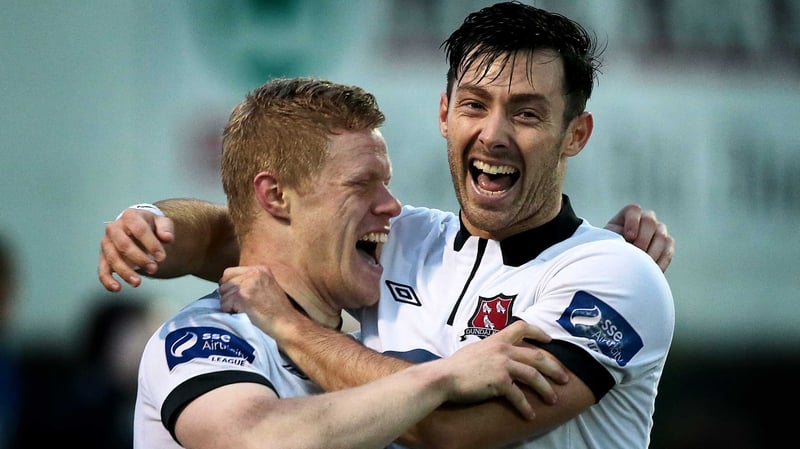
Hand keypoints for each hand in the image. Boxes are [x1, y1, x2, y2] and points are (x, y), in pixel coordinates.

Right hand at [98, 208, 173, 290]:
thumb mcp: (161, 223)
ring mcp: (107, 243)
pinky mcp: (104, 257)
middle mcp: (114, 228)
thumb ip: (166, 228)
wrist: (137, 228)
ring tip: (138, 282)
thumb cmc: (151, 226)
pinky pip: (102, 270)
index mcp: (130, 216)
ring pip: (112, 258)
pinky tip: (117, 288)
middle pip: (123, 244)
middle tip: (154, 269)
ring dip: (125, 272)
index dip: (151, 244)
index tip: (162, 258)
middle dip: (139, 259)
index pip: (140, 230)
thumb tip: (167, 238)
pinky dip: (107, 280)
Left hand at [218, 265, 300, 337]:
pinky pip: (224, 305)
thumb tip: (227, 286)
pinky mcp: (242, 297)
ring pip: (223, 294)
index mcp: (260, 269)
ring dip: (229, 305)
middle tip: (239, 306)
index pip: (230, 272)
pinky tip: (243, 315)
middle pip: (224, 283)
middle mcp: (253, 273)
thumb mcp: (267, 287)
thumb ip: (250, 282)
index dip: (229, 286)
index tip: (236, 297)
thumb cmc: (278, 311)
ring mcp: (247, 284)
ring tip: (243, 311)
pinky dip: (230, 312)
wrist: (286, 324)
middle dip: (228, 296)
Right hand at [439, 320, 567, 418]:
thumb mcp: (475, 350)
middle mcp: (503, 350)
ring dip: (546, 389)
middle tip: (564, 378)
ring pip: (534, 376)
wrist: (444, 377)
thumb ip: (489, 350)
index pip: (522, 327)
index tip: (549, 340)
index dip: (539, 332)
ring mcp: (502, 365)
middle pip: (537, 356)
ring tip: (553, 399)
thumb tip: (495, 355)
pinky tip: (530, 415)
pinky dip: (526, 407)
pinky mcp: (500, 382)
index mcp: (497, 340)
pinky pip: (519, 396)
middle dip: (554, 368)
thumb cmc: (455, 366)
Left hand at [604, 204, 674, 271]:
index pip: (633, 210)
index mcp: (628, 215)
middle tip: (635, 254)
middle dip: (642, 239)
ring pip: (662, 236)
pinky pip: (668, 250)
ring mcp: (658, 231)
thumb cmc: (608, 251)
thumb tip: (622, 244)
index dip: (632, 222)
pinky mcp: (666, 245)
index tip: (628, 237)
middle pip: (650, 221)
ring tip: (642, 265)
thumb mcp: (607, 243)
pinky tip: (652, 270)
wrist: (617, 265)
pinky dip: (660, 261)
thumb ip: (614, 238)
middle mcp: (645, 219)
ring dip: (652, 252)